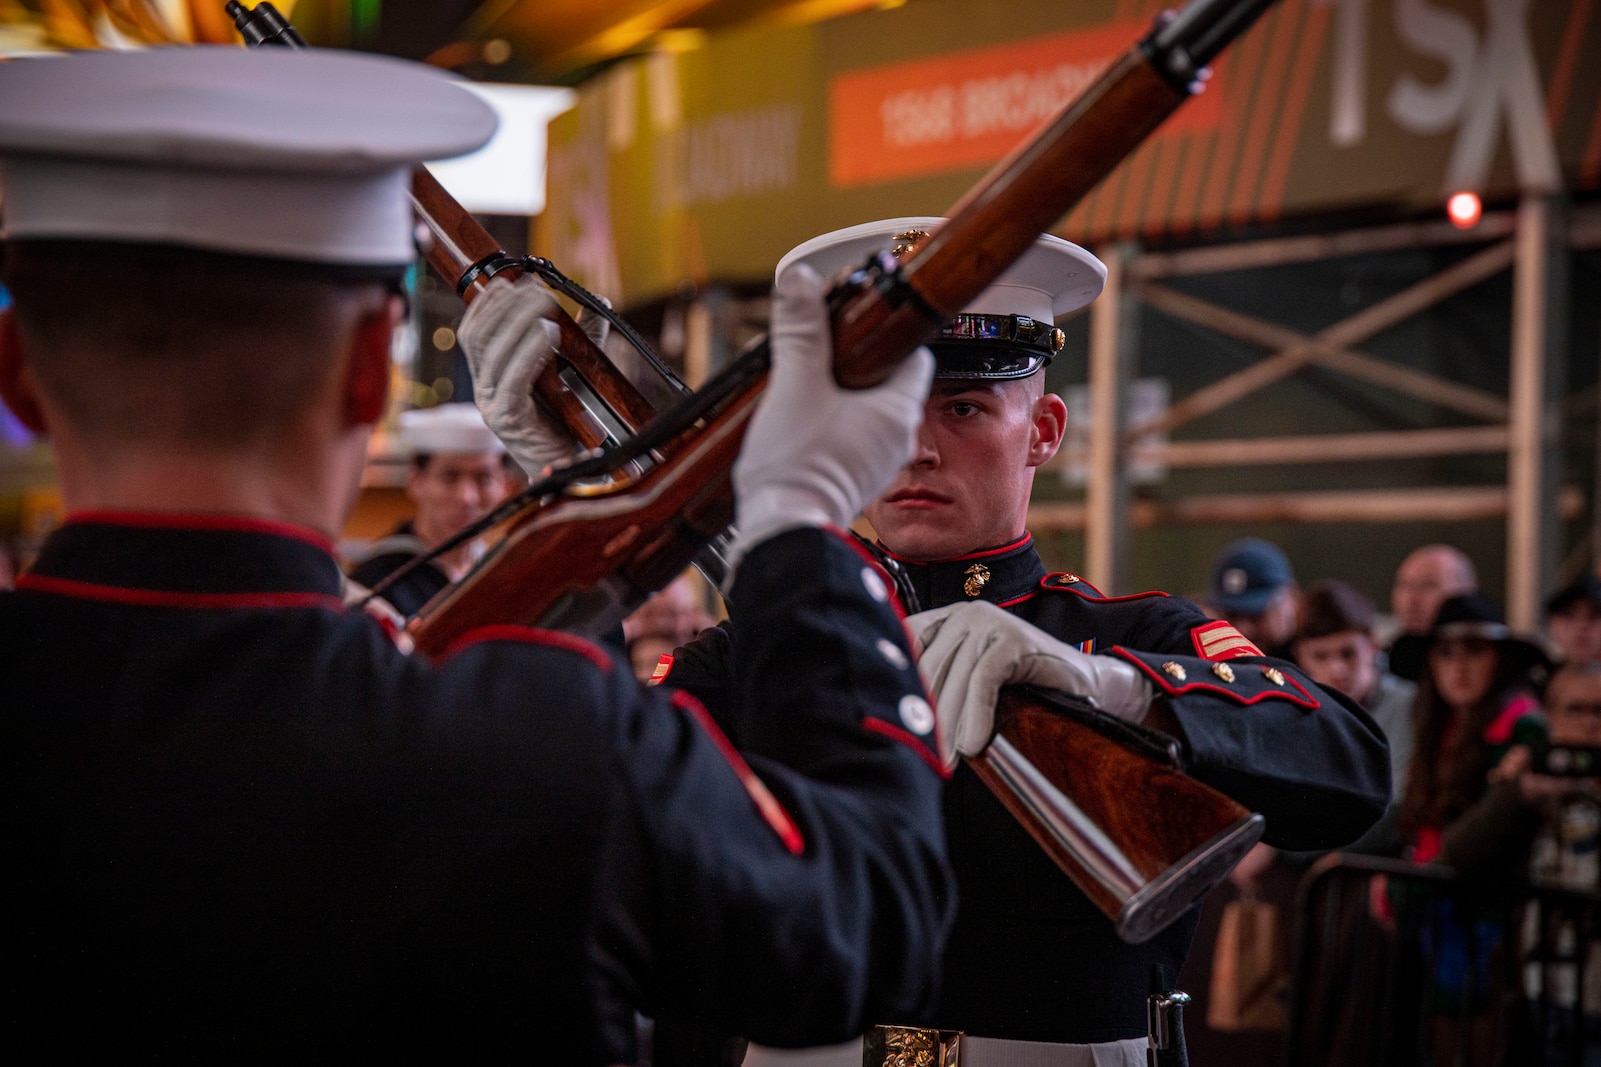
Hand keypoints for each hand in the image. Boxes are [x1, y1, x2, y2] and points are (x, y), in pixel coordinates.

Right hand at [457, 275, 584, 475]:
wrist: (577, 472)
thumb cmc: (573, 424)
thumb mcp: (573, 371)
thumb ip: (580, 339)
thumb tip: (597, 301)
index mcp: (490, 379)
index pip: (473, 332)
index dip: (486, 303)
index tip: (510, 279)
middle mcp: (484, 391)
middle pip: (478, 336)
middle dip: (505, 305)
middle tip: (535, 287)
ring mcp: (492, 408)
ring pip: (492, 353)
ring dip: (519, 321)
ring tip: (545, 302)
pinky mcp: (509, 422)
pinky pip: (513, 380)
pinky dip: (530, 352)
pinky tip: (549, 333)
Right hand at [727, 263, 933, 569]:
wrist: (785, 532)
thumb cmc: (797, 465)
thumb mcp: (795, 385)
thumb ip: (801, 331)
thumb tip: (801, 280)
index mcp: (897, 410)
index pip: (913, 355)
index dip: (883, 335)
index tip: (851, 327)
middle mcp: (898, 437)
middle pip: (888, 381)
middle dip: (854, 364)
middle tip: (818, 355)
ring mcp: (879, 462)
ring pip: (868, 411)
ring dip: (841, 396)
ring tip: (804, 390)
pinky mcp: (856, 480)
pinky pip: (854, 438)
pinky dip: (834, 425)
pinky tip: (801, 425)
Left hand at [907, 601, 1153, 766]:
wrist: (1084, 684)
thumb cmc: (1023, 687)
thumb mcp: (974, 680)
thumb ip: (942, 684)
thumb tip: (899, 720)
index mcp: (948, 619)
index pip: (906, 645)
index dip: (898, 685)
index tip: (891, 724)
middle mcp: (965, 613)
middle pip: (929, 669)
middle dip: (925, 716)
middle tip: (920, 755)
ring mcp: (990, 621)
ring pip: (955, 678)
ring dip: (949, 725)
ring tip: (946, 761)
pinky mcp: (1013, 638)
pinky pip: (983, 680)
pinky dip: (977, 715)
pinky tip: (974, 745)